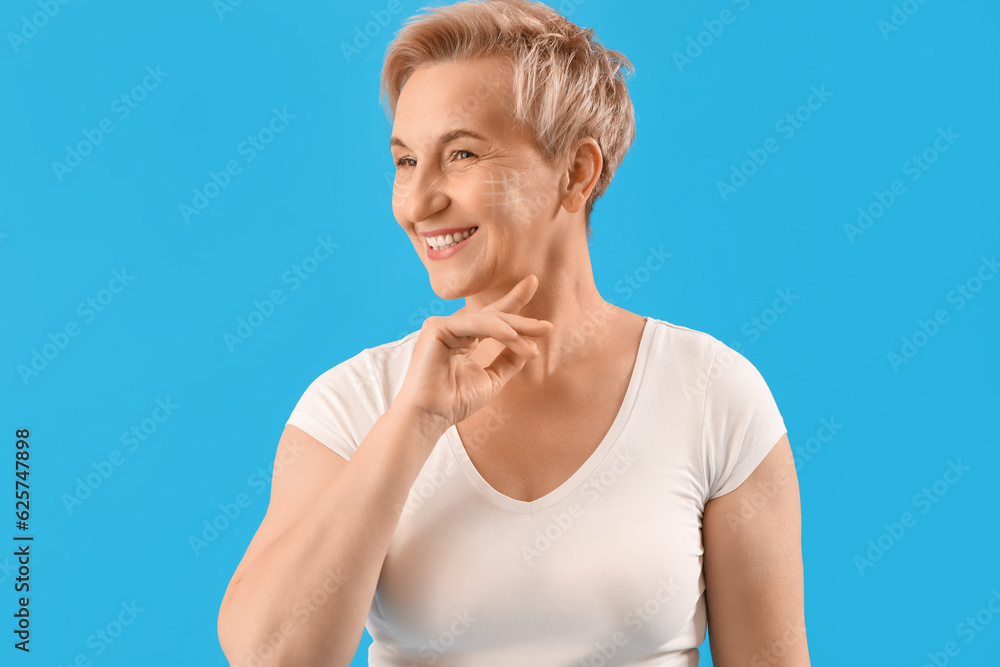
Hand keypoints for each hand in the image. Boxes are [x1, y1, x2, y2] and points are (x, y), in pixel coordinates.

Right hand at [393, 274, 552, 430]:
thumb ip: (508, 360)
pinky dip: (495, 329)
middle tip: (547, 326)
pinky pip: (474, 324)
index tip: (533, 283)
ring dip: (515, 333)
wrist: (431, 417)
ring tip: (533, 348)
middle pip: (494, 316)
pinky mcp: (437, 327)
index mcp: (464, 339)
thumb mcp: (492, 378)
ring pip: (488, 320)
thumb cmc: (455, 402)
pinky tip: (512, 336)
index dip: (513, 301)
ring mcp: (443, 326)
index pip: (493, 317)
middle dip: (522, 320)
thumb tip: (530, 345)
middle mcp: (453, 329)